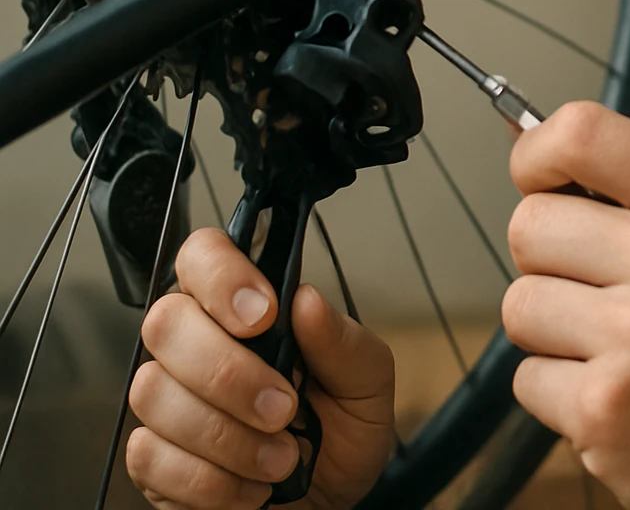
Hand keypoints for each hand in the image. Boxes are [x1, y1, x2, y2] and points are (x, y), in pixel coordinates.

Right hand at [127, 228, 395, 509]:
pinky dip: (210, 480)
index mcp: (247, 309)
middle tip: (283, 408)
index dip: (221, 275)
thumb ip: (342, 341)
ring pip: (154, 392)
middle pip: (166, 322)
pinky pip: (150, 455)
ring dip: (227, 435)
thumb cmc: (343, 432)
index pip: (203, 254)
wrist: (330, 502)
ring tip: (280, 458)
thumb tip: (306, 300)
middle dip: (228, 372)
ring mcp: (166, 399)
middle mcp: (196, 343)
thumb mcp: (368, 383)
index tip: (263, 316)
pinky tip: (250, 487)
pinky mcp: (151, 457)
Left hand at [503, 101, 629, 509]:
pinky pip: (527, 378)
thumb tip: (524, 138)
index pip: (584, 131)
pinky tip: (621, 401)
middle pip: (530, 225)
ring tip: (621, 354)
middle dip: (550, 264)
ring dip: (554, 336)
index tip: (538, 182)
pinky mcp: (605, 405)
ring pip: (520, 304)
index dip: (537, 155)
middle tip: (605, 299)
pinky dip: (561, 396)